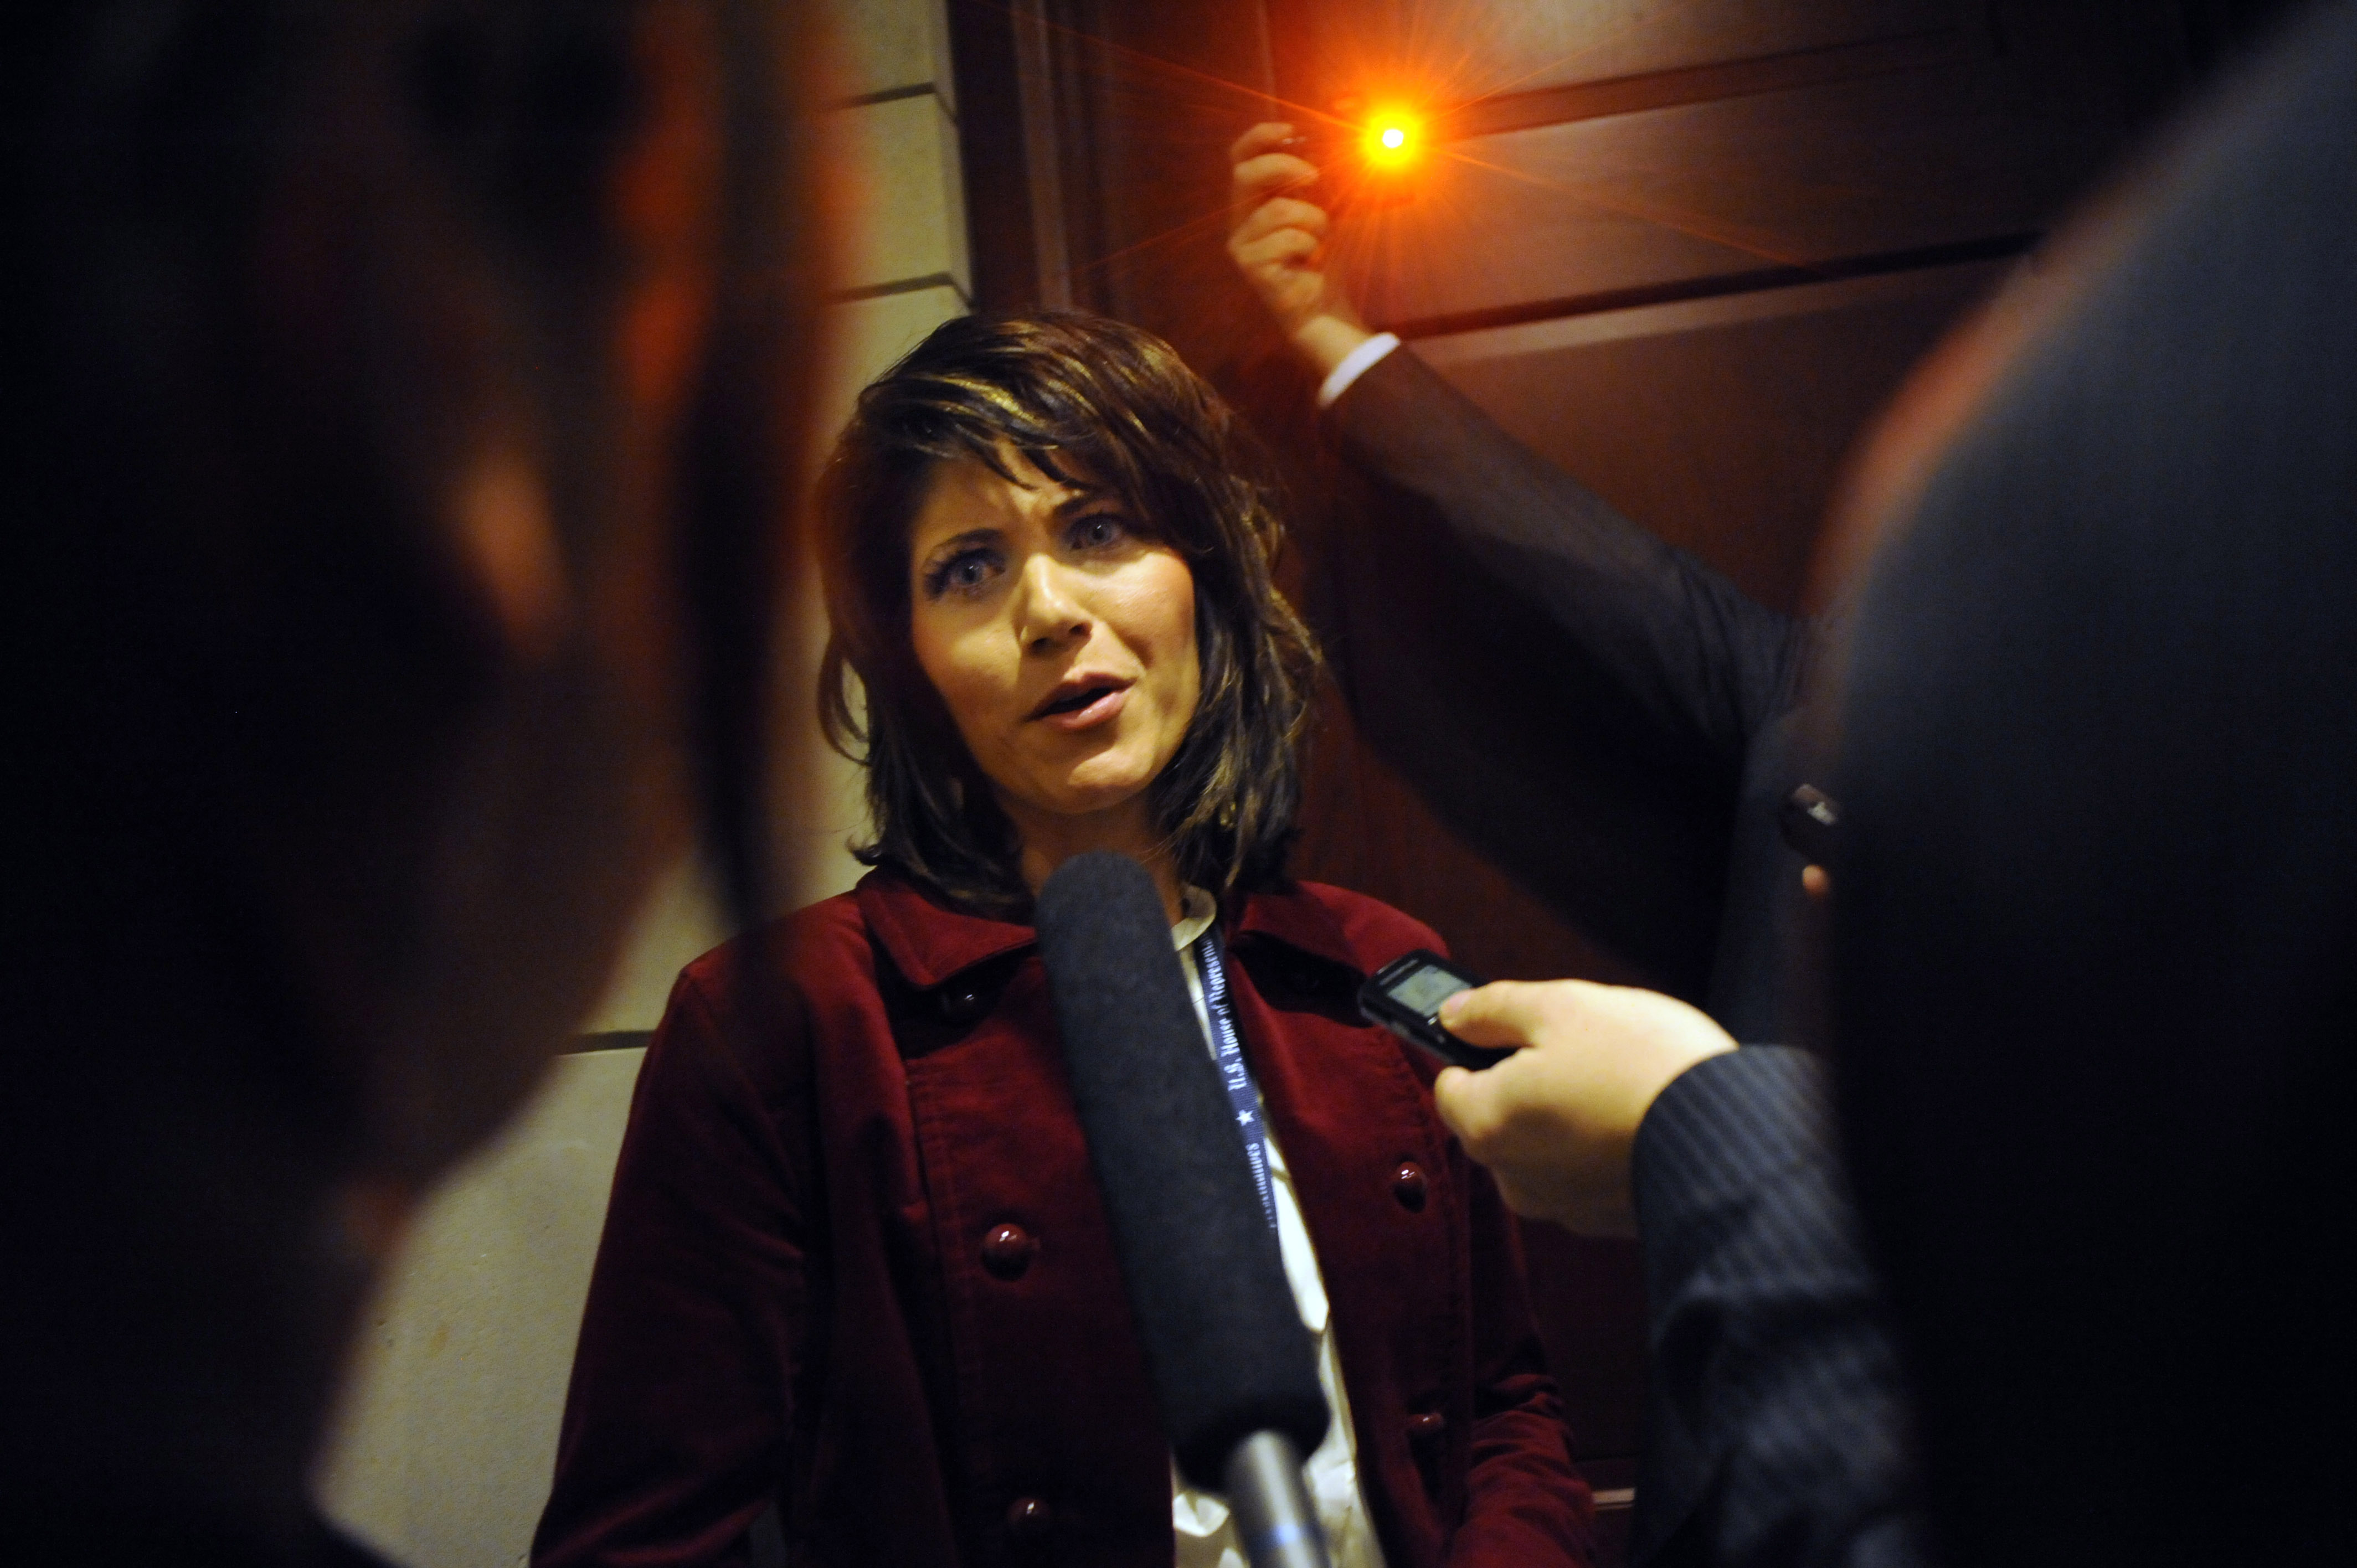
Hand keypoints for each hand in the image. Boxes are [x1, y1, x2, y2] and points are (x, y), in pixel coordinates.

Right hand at [1227, 121, 1373, 379]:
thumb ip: (1313, 183)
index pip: (1240, 158)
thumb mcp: (1321, 208)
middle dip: (1283, 167)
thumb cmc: (1321, 256)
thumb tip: (1330, 149)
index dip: (1258, 138)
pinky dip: (1311, 245)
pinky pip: (1288, 239)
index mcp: (1252, 200)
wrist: (1323, 304)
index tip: (1290, 132)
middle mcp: (1239, 220)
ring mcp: (1242, 245)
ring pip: (1277, 211)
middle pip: (1245, 175)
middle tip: (1314, 176)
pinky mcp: (1252, 267)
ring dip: (1313, 219)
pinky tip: (1311, 260)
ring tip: (1320, 237)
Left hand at [1431, 980, 1736, 1235]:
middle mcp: (1513, 1177)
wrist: (1732, 1136)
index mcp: (1486, 1124)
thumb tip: (1454, 1012)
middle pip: (1497, 1116)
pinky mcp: (1607, 1219)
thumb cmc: (1641, 1065)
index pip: (1449, 1082)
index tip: (1509, 1028)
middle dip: (1527, 1080)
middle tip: (1581, 1048)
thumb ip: (1494, 1007)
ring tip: (1619, 1080)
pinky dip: (1602, 1145)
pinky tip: (1638, 1116)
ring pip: (1543, 1145)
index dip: (1478, 1047)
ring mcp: (1562, 1205)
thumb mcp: (1561, 1006)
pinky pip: (1586, 1172)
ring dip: (1567, 1114)